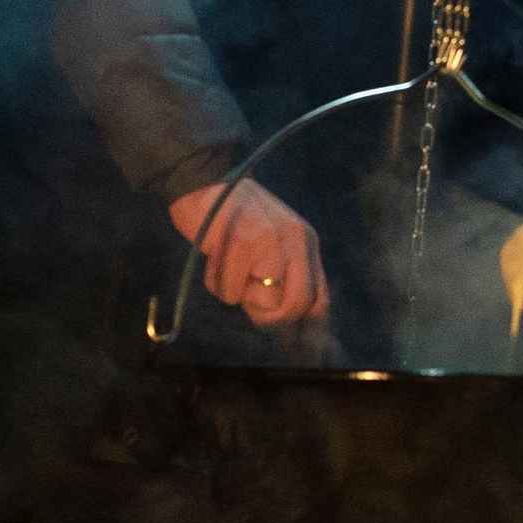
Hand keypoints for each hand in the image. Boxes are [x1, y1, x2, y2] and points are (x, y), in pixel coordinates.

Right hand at [168, 178, 330, 327]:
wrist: (203, 180)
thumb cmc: (234, 218)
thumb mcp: (274, 240)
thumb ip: (286, 274)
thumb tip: (288, 326)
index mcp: (306, 243)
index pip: (319, 299)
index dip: (304, 327)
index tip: (289, 342)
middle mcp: (296, 242)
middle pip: (296, 305)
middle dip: (270, 317)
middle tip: (249, 304)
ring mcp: (271, 242)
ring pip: (261, 301)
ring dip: (237, 294)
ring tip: (227, 266)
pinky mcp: (243, 244)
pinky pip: (230, 291)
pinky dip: (216, 283)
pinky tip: (214, 258)